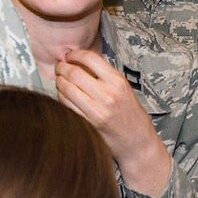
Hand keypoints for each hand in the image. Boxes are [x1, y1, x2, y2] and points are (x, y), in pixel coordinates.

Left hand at [55, 48, 172, 196]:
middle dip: (62, 67)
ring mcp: (96, 111)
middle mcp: (107, 95)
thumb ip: (105, 76)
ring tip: (61, 81)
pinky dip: (61, 97)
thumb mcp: (124, 89)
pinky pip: (66, 105)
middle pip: (73, 73)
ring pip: (65, 89)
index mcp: (118, 82)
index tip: (70, 55)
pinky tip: (64, 95)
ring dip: (59, 82)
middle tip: (60, 67)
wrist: (138, 143)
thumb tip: (80, 61)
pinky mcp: (87, 123)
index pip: (90, 58)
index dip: (75, 54)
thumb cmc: (132, 115)